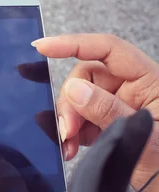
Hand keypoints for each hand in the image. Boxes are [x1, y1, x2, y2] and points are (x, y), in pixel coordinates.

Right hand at [33, 34, 158, 191]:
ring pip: (77, 98)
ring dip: (68, 120)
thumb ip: (110, 111)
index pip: (108, 50)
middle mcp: (131, 87)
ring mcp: (117, 105)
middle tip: (68, 129)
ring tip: (68, 143)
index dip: (74, 44)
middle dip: (70, 101)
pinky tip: (70, 147)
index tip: (44, 48)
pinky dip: (70, 133)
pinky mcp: (106, 123)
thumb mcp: (145, 136)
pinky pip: (79, 118)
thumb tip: (75, 89)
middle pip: (86, 76)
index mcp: (148, 79)